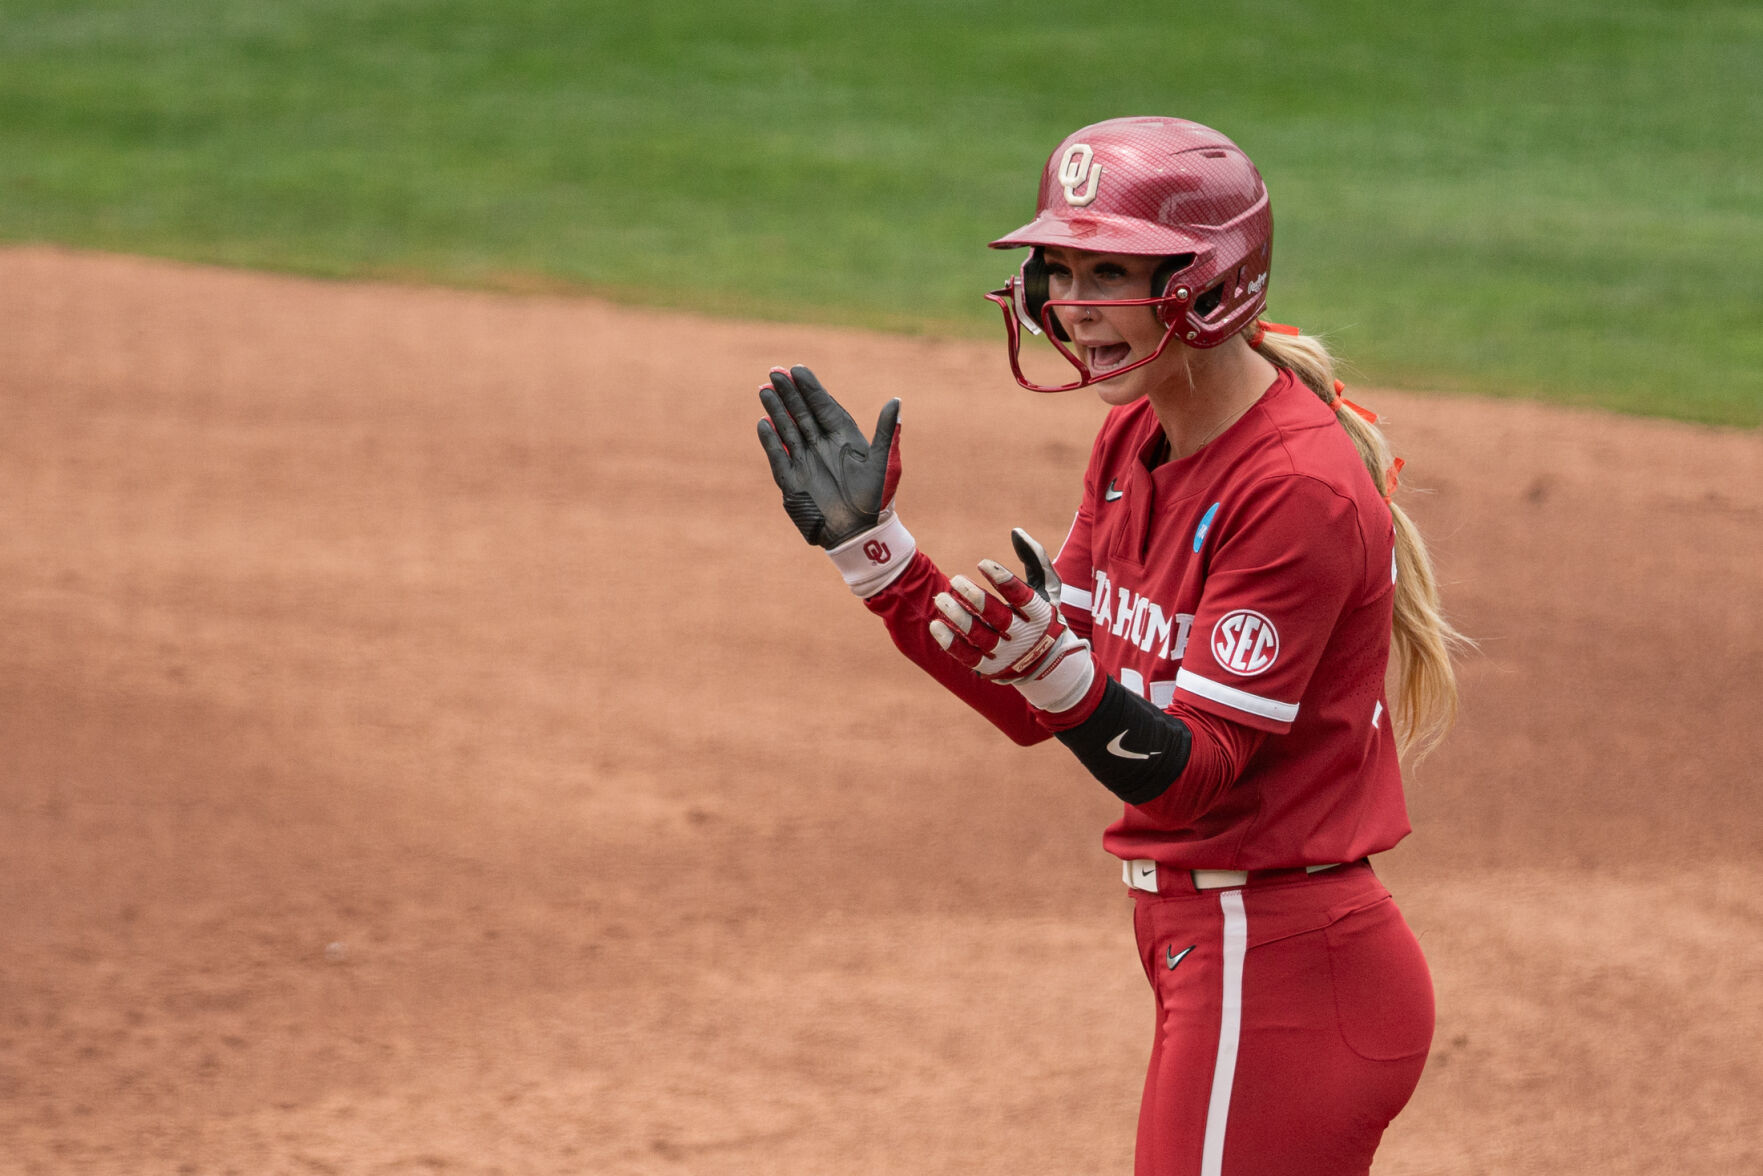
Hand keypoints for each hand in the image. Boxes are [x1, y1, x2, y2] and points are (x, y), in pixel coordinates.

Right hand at [756, 365, 900, 548]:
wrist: (859, 535)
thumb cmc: (876, 500)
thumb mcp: (884, 464)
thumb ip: (886, 432)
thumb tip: (896, 400)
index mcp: (844, 438)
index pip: (824, 406)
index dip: (811, 388)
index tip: (797, 369)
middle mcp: (823, 446)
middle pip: (802, 413)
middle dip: (789, 393)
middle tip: (775, 371)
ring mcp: (806, 461)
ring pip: (788, 429)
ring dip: (776, 410)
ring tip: (764, 390)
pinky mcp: (793, 481)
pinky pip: (778, 456)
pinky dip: (770, 440)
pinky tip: (763, 423)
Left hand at [929, 532, 1095, 713]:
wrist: (1049, 664)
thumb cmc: (1042, 616)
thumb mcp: (1047, 587)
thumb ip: (1035, 558)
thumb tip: (1016, 532)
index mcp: (1040, 614)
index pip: (1022, 596)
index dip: (1002, 579)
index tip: (982, 563)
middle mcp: (1025, 637)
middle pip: (998, 618)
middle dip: (976, 598)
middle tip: (956, 580)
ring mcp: (1008, 655)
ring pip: (980, 637)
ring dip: (959, 617)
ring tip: (942, 598)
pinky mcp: (991, 668)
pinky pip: (968, 656)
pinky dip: (951, 643)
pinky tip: (936, 625)